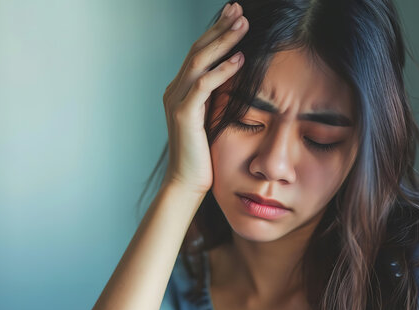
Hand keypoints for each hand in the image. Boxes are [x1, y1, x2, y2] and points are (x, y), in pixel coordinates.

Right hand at [162, 2, 247, 193]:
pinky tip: (240, 59)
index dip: (216, 31)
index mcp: (181, 89)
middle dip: (220, 27)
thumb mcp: (213, 118)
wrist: (187, 183)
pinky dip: (222, 70)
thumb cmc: (204, 154)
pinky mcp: (183, 115)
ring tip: (244, 25)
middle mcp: (175, 90)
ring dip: (223, 41)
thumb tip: (239, 77)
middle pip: (197, 49)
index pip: (198, 52)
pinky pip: (203, 85)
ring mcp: (176, 101)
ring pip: (199, 61)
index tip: (234, 14)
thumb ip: (218, 97)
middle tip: (239, 9)